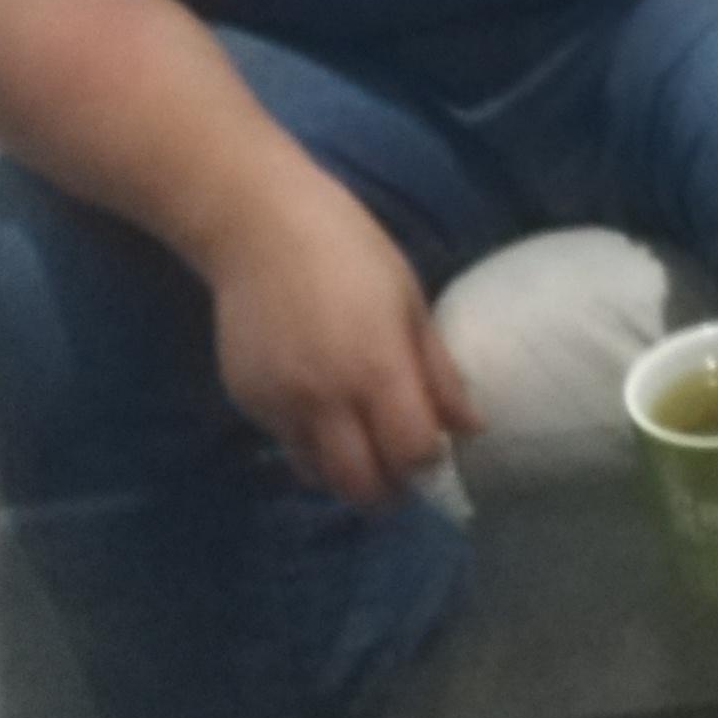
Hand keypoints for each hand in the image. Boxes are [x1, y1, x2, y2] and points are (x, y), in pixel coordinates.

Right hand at [208, 170, 484, 509]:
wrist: (259, 226)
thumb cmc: (351, 252)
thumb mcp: (410, 303)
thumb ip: (438, 372)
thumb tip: (470, 427)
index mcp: (376, 368)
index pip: (410, 453)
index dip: (427, 462)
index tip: (433, 451)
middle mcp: (326, 398)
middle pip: (361, 485)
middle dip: (387, 491)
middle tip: (399, 476)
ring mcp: (280, 404)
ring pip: (318, 475)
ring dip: (346, 476)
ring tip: (362, 453)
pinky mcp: (247, 401)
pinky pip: (287, 444)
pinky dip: (311, 445)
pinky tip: (323, 413)